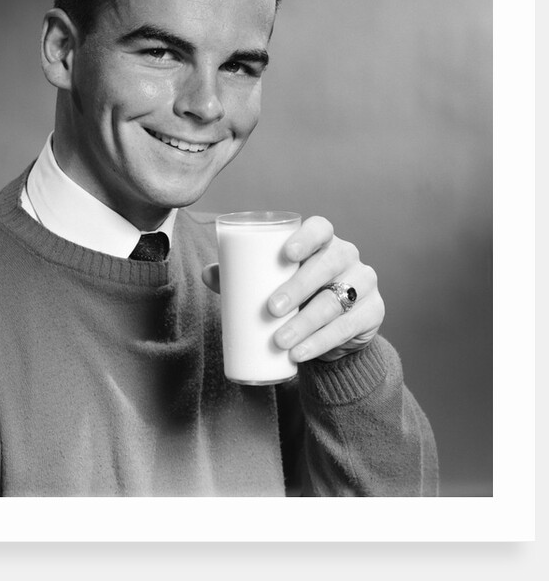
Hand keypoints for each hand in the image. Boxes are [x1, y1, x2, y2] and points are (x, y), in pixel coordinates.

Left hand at [202, 216, 383, 362]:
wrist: (332, 331)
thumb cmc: (298, 297)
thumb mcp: (273, 283)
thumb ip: (242, 277)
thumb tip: (208, 274)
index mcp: (323, 241)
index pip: (321, 228)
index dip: (305, 237)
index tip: (286, 254)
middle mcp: (347, 256)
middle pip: (328, 264)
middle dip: (299, 287)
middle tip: (271, 309)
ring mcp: (364, 284)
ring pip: (337, 300)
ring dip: (307, 323)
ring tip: (280, 340)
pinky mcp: (372, 313)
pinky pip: (350, 326)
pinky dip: (322, 342)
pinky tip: (302, 353)